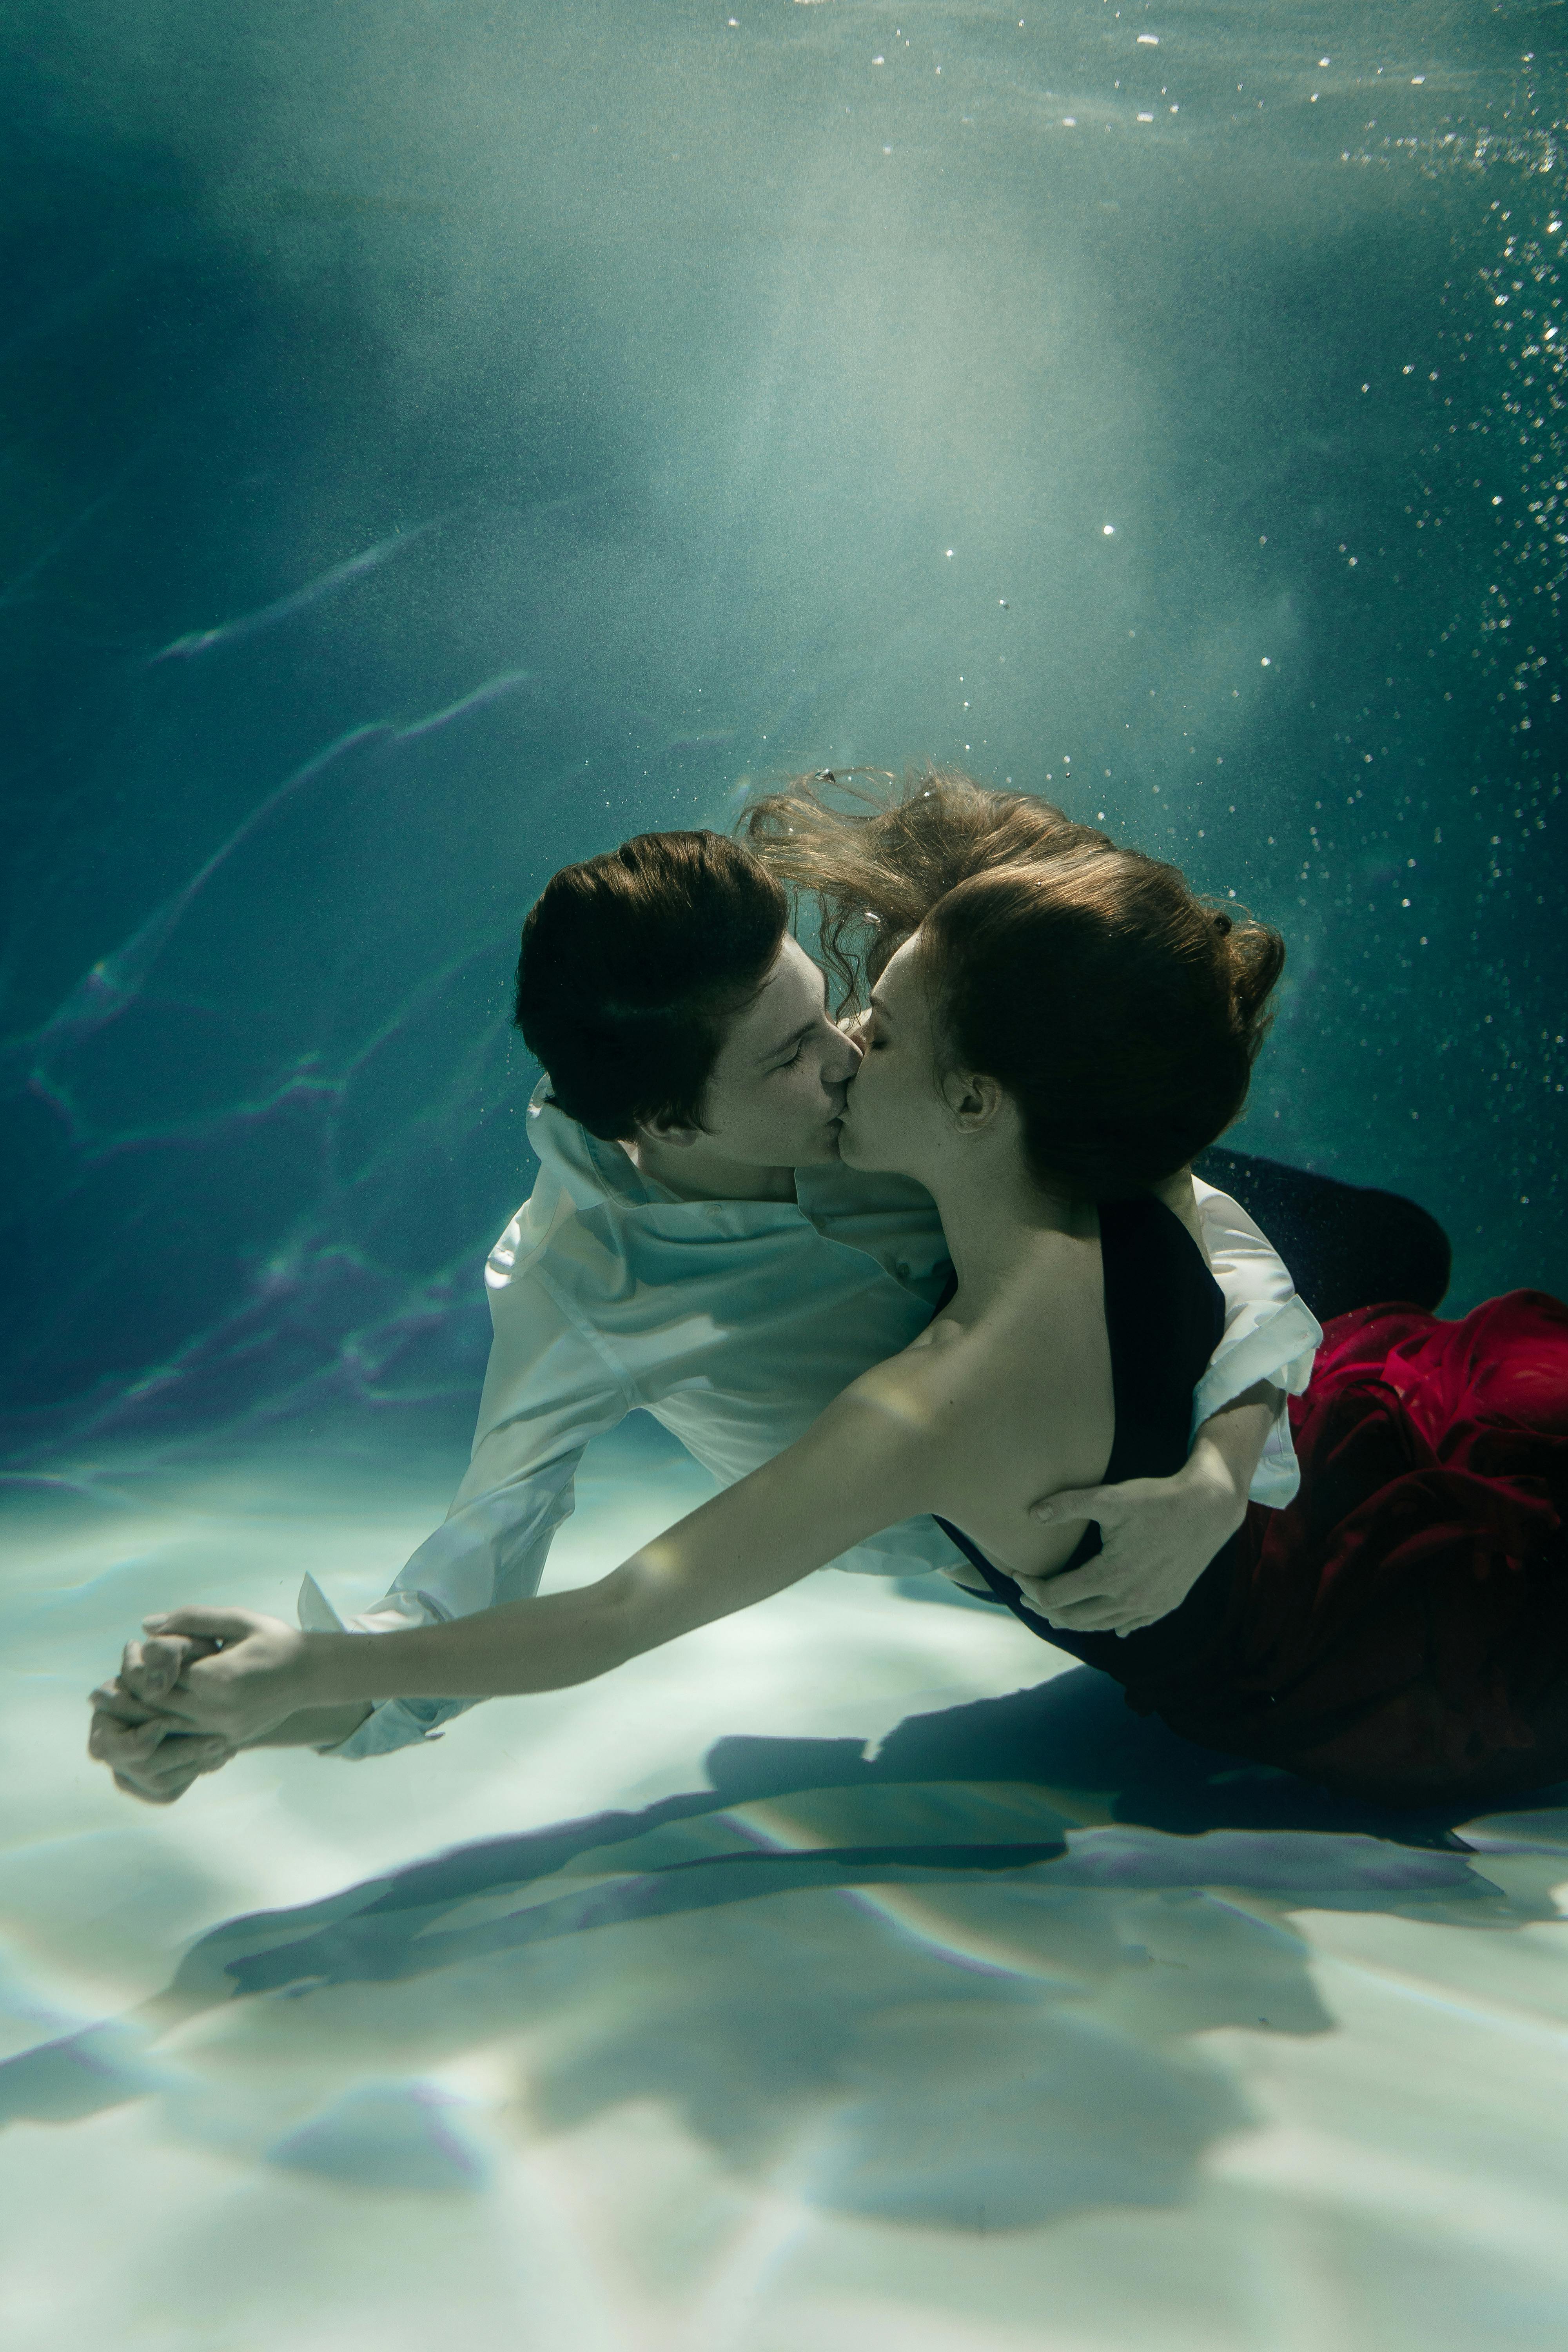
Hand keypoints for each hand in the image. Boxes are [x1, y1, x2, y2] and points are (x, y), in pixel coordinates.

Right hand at [88, 1637, 233, 1802]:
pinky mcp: (148, 1783)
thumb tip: (152, 1682)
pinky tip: (218, 1756)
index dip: (141, 1737)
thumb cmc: (197, 1658)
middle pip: (137, 1766)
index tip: (168, 1723)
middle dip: (181, 1752)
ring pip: (157, 1782)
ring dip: (194, 1763)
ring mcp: (126, 1765)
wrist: (216, 1685)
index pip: (109, 1741)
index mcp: (105, 1704)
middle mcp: (107, 1738)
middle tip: (218, 1740)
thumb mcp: (187, 1645)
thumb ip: (165, 1651)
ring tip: (226, 1744)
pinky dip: (194, 1774)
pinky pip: (167, 1792)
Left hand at [132, 1607, 313, 1745]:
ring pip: (163, 1729)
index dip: (137, 1664)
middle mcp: (217, 1712)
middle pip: (155, 1707)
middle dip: (128, 1693)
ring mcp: (221, 1732)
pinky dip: (160, 1729)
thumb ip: (192, 1619)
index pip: (159, 1676)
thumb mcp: (237, 1620)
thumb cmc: (274, 1640)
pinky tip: (151, 1715)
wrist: (312, 1675)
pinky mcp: (226, 1743)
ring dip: (139, 1714)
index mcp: (219, 1679)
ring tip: (122, 1698)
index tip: (130, 1650)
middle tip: (106, 1685)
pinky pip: (183, 1740)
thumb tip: (146, 1626)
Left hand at [1022, 1444, 1248, 1635]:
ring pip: (1101, 1626)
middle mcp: (1129, 1599)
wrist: (1208, 1509)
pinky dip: (1109, 1624)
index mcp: (1110, 1576)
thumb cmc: (1158, 1500)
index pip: (1056, 1596)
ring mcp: (1150, 1606)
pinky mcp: (1166, 1604)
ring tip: (1055, 1609)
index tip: (1017, 1575)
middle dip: (1046, 1608)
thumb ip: (1067, 1504)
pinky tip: (1103, 1620)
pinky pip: (1130, 1625)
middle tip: (1028, 1595)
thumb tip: (1031, 1513)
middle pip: (1074, 1618)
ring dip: (1074, 1620)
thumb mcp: (1110, 1497)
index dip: (1030, 1588)